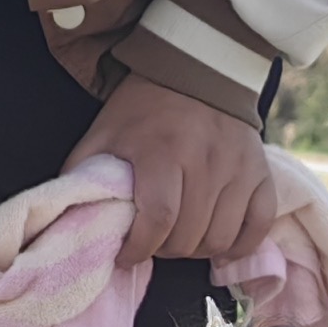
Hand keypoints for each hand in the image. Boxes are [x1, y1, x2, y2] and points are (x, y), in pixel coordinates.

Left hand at [78, 76, 279, 266]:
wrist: (195, 72)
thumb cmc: (142, 110)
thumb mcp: (103, 134)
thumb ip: (84, 173)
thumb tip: (65, 214)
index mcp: (162, 151)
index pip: (159, 219)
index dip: (140, 248)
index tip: (127, 255)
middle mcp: (205, 160)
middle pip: (189, 236)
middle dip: (164, 250)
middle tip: (153, 242)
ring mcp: (239, 168)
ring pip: (221, 237)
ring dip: (197, 250)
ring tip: (180, 238)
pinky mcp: (261, 172)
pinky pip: (258, 226)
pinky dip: (240, 244)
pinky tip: (219, 244)